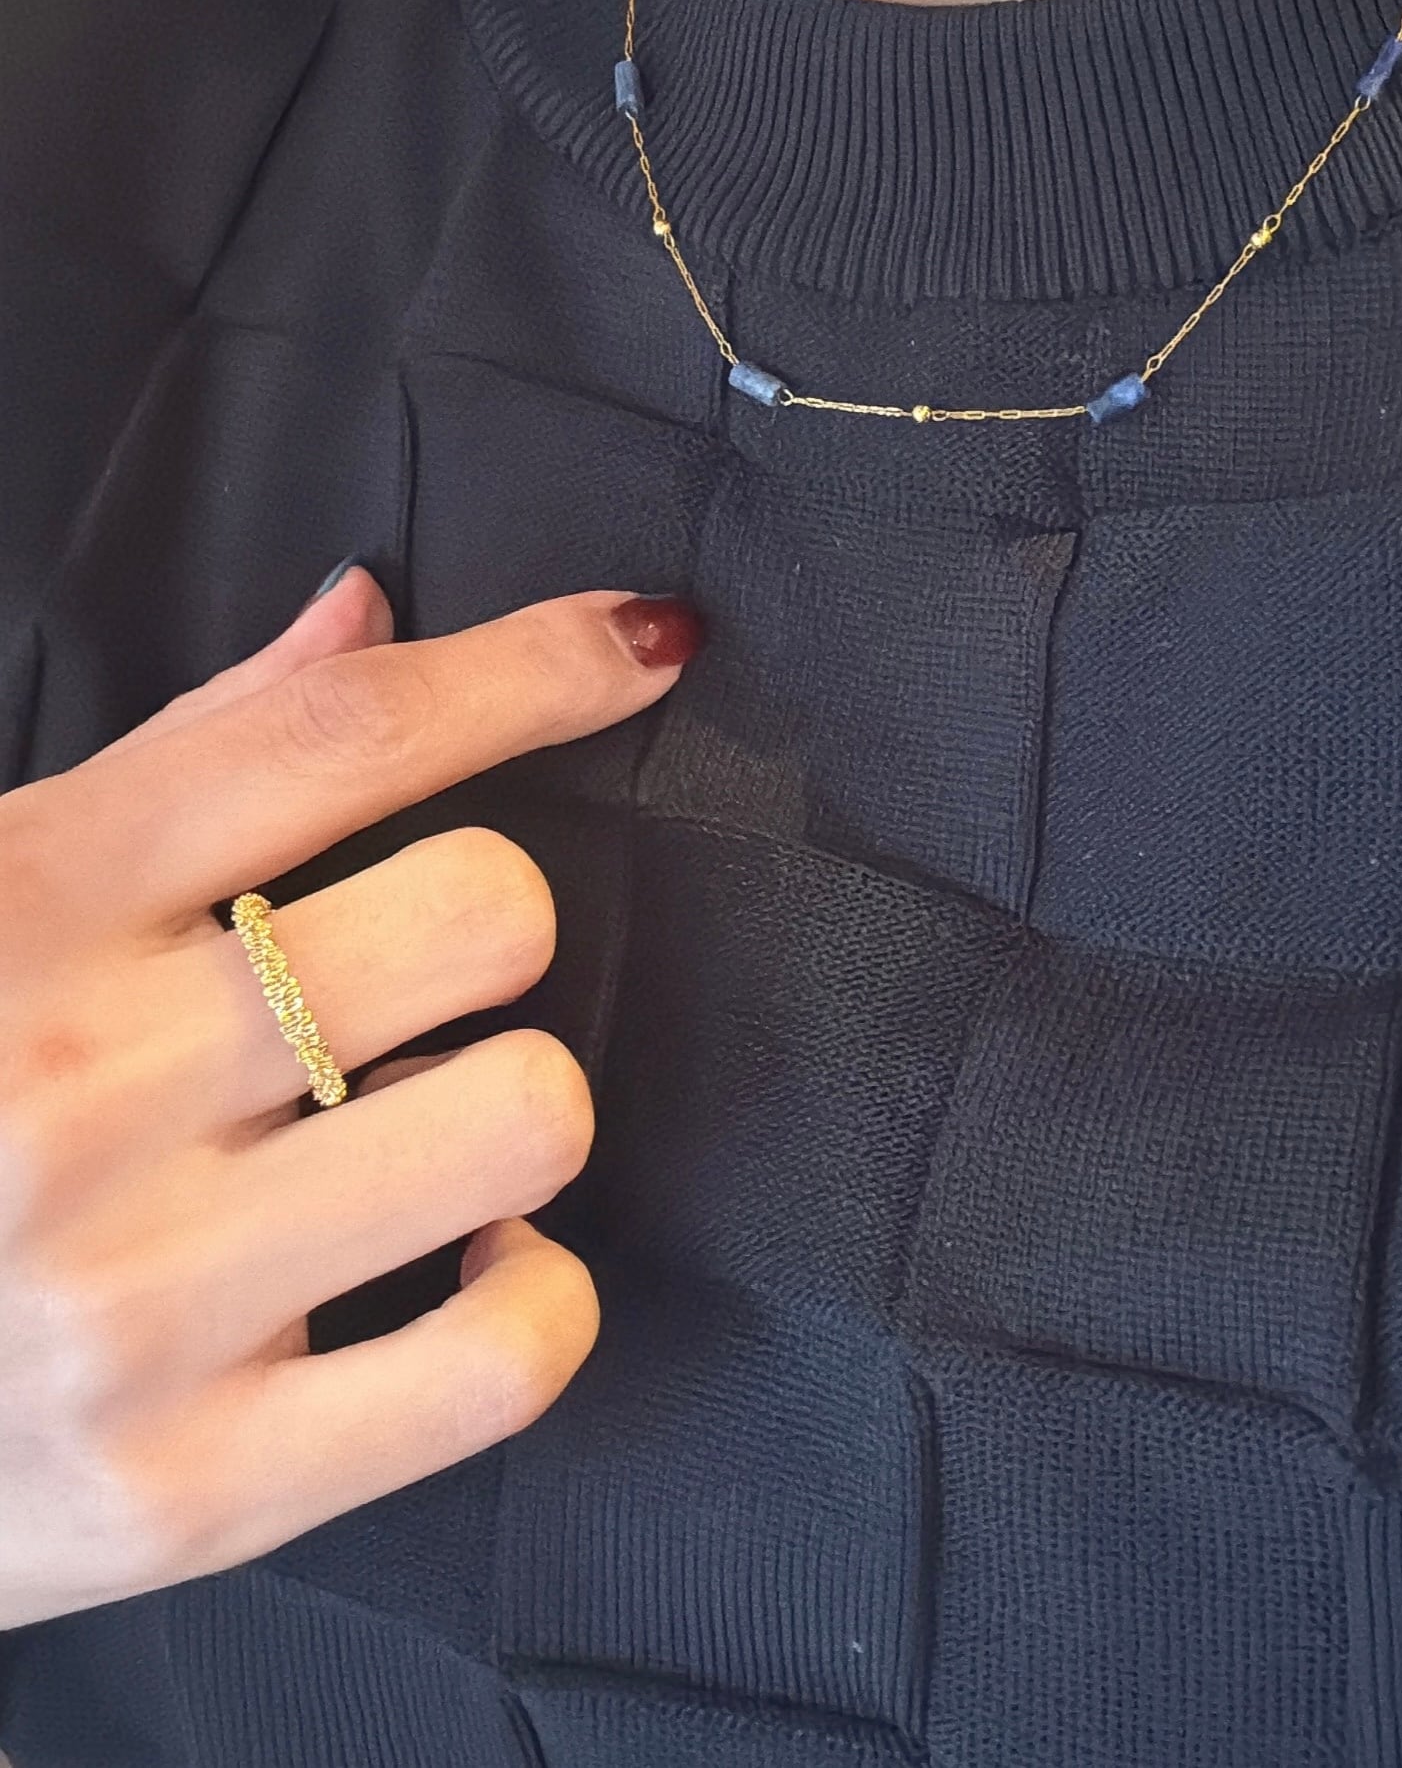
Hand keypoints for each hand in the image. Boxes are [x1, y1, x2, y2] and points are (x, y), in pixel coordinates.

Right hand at [0, 568, 700, 1629]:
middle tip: (420, 985)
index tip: (641, 643)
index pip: (337, 734)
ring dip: (509, 1106)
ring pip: (526, 1114)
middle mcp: (78, 1091)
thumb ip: (182, 754)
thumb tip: (366, 613)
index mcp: (26, 907)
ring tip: (410, 1131)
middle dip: (492, 930)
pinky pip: (507, 1356)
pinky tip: (458, 1268)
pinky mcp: (190, 1488)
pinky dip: (532, 1297)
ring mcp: (133, 1298)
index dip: (533, 668)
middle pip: (482, 915)